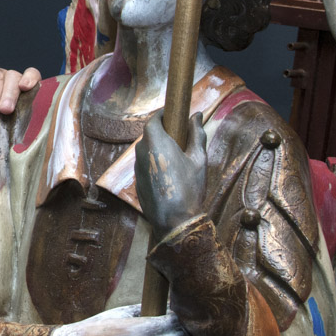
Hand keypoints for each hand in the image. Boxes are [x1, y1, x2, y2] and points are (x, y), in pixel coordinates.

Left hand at [135, 110, 206, 240]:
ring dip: (157, 148)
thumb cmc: (189, 188)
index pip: (153, 120)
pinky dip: (154, 162)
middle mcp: (142, 152)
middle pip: (148, 134)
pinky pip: (144, 164)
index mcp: (156, 142)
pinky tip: (169, 172)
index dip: (161, 115)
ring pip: (145, 150)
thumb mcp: (199, 159)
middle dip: (161, 132)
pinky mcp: (137, 180)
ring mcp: (137, 167)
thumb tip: (196, 115)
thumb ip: (197, 134)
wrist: (174, 220)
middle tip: (178, 135)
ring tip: (176, 155)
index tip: (172, 114)